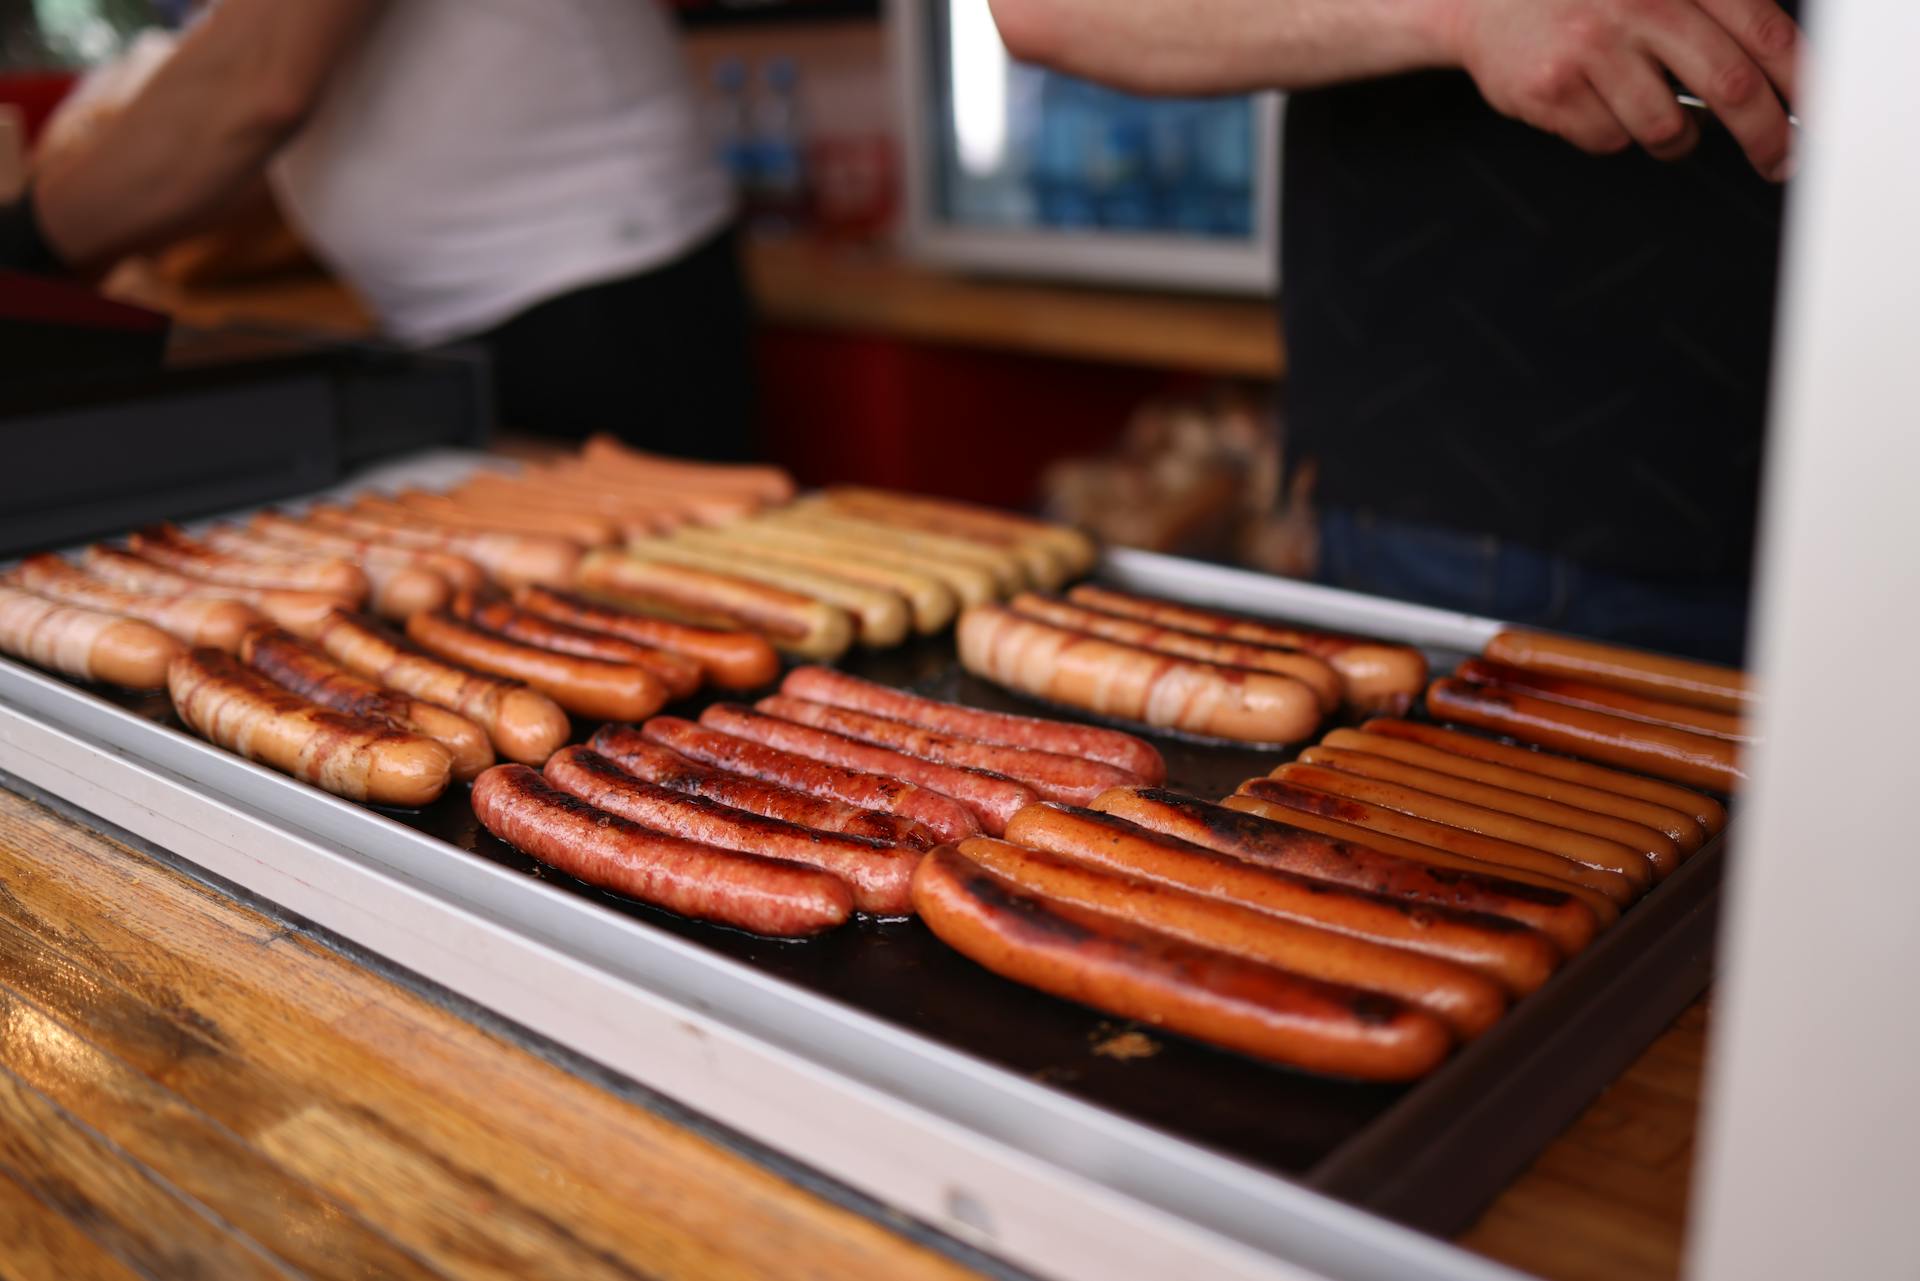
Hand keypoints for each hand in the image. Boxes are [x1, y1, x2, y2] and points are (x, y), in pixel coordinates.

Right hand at [1439, 0, 1800, 179]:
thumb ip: (1710, 14)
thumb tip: (1779, 78)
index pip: (1763, 32)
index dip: (1800, 80)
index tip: (1818, 117)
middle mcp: (1638, 5)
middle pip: (1730, 87)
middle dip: (1765, 136)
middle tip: (1778, 160)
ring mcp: (1592, 50)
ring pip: (1667, 129)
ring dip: (1674, 137)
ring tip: (1652, 112)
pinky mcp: (1552, 91)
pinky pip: (1609, 141)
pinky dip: (1610, 133)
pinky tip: (1593, 101)